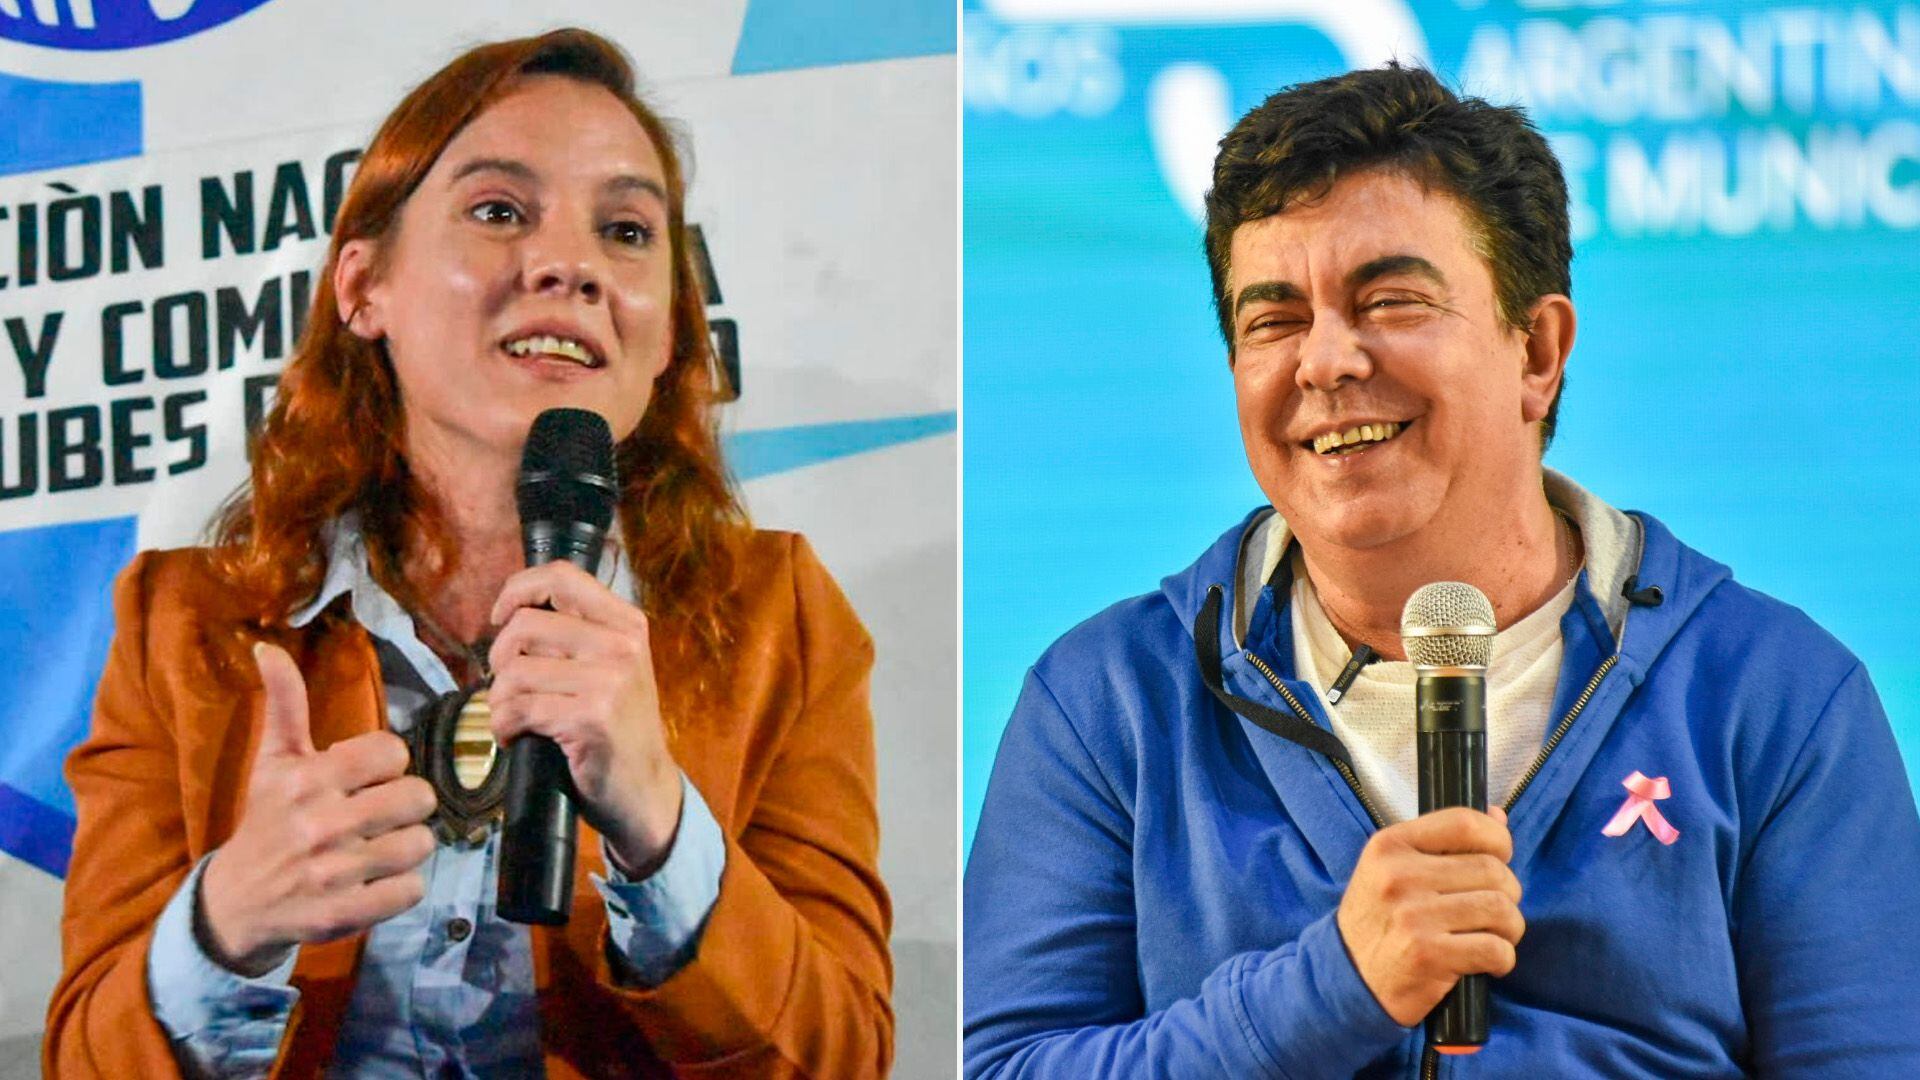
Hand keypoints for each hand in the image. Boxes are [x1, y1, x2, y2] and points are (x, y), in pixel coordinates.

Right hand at [197, 643, 436, 975]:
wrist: (236, 902)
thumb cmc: (267, 822)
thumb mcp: (273, 762)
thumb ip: (284, 704)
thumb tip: (267, 648)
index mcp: (308, 778)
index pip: (393, 752)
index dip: (388, 766)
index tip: (365, 780)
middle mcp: (320, 823)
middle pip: (419, 797)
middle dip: (406, 806)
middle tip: (381, 816)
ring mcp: (334, 871)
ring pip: (421, 844)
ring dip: (408, 847)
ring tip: (380, 848)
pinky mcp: (345, 913)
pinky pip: (412, 890)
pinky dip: (402, 888)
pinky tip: (376, 882)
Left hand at [486, 562, 682, 877]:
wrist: (646, 789)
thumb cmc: (617, 728)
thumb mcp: (613, 667)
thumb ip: (576, 634)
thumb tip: (511, 611)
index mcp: (627, 624)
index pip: (560, 576)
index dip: (518, 589)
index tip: (500, 617)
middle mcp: (622, 646)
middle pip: (524, 625)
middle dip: (499, 659)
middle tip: (509, 687)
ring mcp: (610, 682)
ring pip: (514, 671)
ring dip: (499, 700)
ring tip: (514, 717)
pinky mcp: (591, 718)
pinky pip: (517, 709)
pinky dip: (503, 727)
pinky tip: (516, 737)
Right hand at [1335, 805, 1525, 1026]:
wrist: (1348, 978)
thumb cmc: (1379, 921)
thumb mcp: (1393, 869)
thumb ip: (1443, 843)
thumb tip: (1498, 817)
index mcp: (1390, 845)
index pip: (1464, 823)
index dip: (1498, 839)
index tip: (1499, 857)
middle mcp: (1399, 876)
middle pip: (1492, 870)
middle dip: (1508, 893)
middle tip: (1493, 911)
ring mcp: (1412, 916)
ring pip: (1500, 909)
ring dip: (1509, 928)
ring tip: (1494, 936)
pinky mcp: (1427, 955)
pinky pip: (1495, 949)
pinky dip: (1503, 959)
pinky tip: (1488, 962)